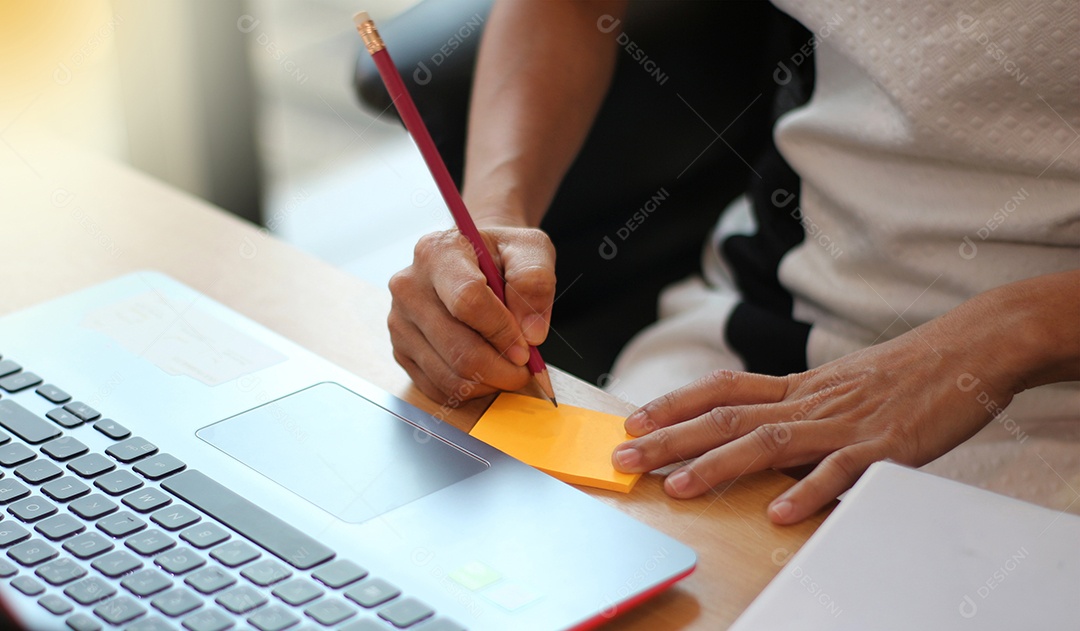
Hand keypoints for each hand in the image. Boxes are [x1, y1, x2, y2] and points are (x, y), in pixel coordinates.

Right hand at [388, 225, 555, 405]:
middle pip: (459, 348)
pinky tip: (487, 374)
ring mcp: (400, 322)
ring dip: (490, 383)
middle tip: (525, 368)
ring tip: (508, 369)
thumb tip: (531, 333)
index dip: (503, 332)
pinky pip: (438, 389)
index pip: (468, 301)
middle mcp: (409, 287)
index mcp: (438, 252)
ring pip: (450, 376)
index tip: (527, 347)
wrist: (473, 262)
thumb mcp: (530, 249)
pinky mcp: (401, 351)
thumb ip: (535, 281)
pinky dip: (471, 391)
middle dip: (502, 368)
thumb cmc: (501, 256)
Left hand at [610, 315, 1018, 524]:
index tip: (632, 421)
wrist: (969, 350)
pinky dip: (808, 492)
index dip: (673, 404)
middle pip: (726, 417)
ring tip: (677, 488)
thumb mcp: (838, 385)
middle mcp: (810, 401)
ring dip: (717, 466)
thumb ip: (797, 408)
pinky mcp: (884, 447)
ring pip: (768, 442)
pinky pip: (840, 472)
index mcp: (798, 386)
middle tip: (624, 459)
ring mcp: (844, 424)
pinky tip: (777, 513)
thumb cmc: (903, 373)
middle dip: (669, 439)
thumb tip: (754, 436)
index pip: (721, 388)